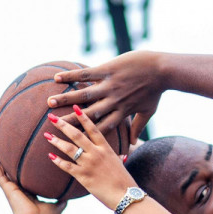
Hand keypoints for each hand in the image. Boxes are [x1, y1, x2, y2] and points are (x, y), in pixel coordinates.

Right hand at [0, 152, 65, 213]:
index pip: (25, 178)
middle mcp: (19, 191)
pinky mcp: (7, 189)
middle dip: (10, 162)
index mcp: (29, 194)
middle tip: (8, 148)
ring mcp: (11, 190)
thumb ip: (62, 197)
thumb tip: (70, 192)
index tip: (26, 157)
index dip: (25, 169)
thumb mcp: (57, 205)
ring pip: (3, 172)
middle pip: (12, 173)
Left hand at [46, 107, 133, 210]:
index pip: (93, 128)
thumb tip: (120, 156)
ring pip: (69, 149)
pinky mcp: (83, 176)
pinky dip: (57, 161)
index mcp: (106, 148)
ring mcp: (89, 164)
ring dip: (57, 141)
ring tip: (46, 135)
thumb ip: (116, 157)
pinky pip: (67, 166)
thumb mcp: (120, 164)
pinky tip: (49, 156)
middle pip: (77, 135)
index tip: (75, 106)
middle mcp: (96, 153)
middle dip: (63, 125)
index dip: (83, 116)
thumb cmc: (124, 180)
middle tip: (52, 117)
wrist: (125, 195)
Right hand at [47, 50, 163, 142]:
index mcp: (121, 112)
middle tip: (52, 123)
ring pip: (84, 94)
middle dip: (69, 120)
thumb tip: (134, 143)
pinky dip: (72, 76)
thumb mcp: (149, 111)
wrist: (163, 69)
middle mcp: (114, 101)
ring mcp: (110, 86)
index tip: (71, 142)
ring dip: (66, 98)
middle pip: (88, 114)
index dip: (85, 135)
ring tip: (49, 102)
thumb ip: (138, 127)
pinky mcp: (109, 70)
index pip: (100, 128)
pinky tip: (57, 78)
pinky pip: (87, 74)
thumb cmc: (156, 91)